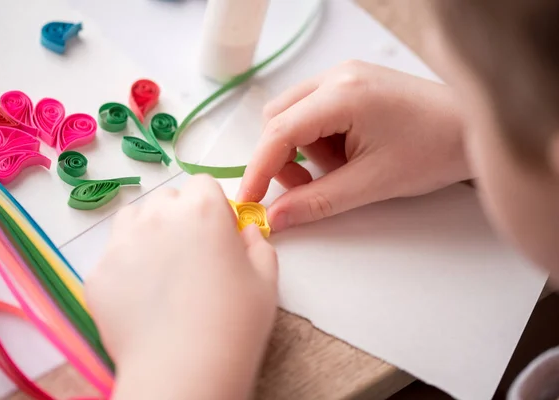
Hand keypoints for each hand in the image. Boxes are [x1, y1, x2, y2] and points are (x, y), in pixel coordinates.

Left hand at [86, 175, 277, 399]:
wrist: (185, 371)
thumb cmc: (235, 324)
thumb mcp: (266, 279)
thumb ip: (256, 243)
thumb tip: (243, 232)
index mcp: (202, 210)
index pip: (202, 184)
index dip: (212, 207)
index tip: (217, 233)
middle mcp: (157, 217)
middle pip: (166, 199)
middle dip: (179, 216)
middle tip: (191, 253)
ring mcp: (121, 244)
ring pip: (133, 219)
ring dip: (148, 231)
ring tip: (162, 267)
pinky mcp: (98, 274)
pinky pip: (113, 257)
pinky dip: (126, 267)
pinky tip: (142, 297)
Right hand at [238, 60, 470, 230]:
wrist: (472, 129)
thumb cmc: (433, 150)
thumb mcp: (371, 184)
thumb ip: (317, 202)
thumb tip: (277, 217)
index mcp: (343, 93)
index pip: (280, 131)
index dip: (259, 168)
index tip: (249, 199)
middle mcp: (338, 75)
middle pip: (280, 120)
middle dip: (285, 159)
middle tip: (310, 187)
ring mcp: (345, 75)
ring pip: (294, 117)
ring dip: (305, 151)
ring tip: (343, 168)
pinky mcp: (351, 83)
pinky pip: (314, 113)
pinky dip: (320, 140)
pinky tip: (347, 154)